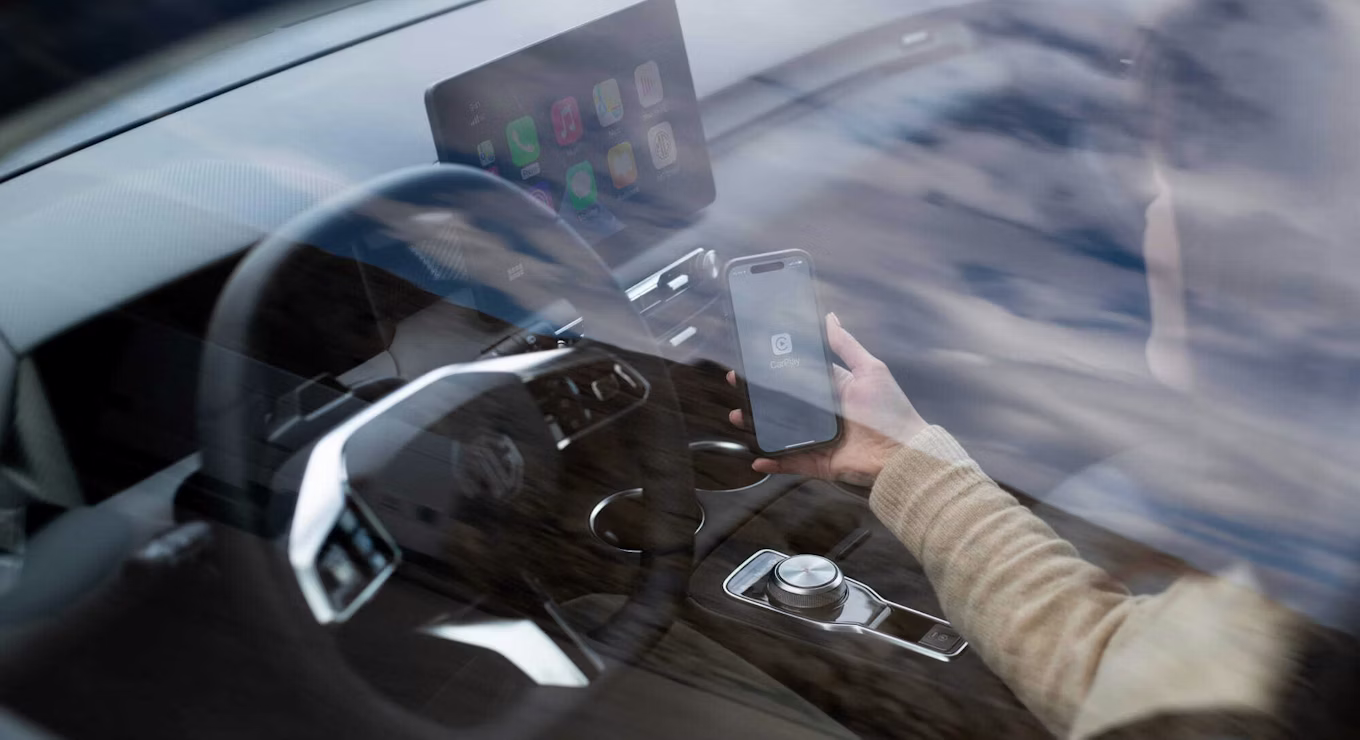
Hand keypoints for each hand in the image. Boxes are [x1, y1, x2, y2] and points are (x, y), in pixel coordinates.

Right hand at [728, 313, 927, 486]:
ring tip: (738, 416)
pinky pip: (789, 461)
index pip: (798, 376)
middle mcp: (822, 413)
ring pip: (779, 431)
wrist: (901, 453)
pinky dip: (772, 461)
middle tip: (738, 387)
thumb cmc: (890, 410)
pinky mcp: (817, 461)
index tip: (753, 361)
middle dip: (758, 397)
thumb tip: (831, 317)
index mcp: (833, 389)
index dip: (775, 369)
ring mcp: (817, 438)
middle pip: (783, 404)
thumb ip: (846, 345)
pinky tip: (756, 457)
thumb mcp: (869, 370)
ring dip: (756, 425)